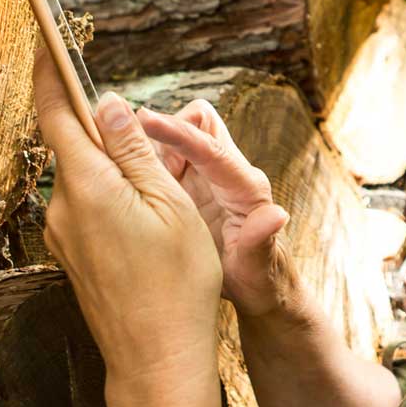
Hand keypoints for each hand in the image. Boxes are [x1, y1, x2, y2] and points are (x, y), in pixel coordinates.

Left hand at [32, 67, 223, 387]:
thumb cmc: (175, 282)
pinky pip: (87, 207)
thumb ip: (134, 150)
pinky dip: (113, 197)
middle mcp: (62, 207)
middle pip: (73, 145)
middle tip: (144, 127)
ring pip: (84, 179)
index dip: (48, 71)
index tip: (45, 36)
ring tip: (162, 189)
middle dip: (103, 128)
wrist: (156, 358)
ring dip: (115, 169)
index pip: (56, 112)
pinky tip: (148, 218)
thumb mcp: (169, 204)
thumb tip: (108, 104)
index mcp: (86, 185)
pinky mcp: (72, 256)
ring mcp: (63, 236)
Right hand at [137, 100, 292, 319]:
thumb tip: (276, 215)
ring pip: (178, 136)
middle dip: (165, 131)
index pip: (210, 147)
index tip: (144, 120)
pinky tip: (129, 184)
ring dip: (152, 148)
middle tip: (139, 167)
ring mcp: (206, 176)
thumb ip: (260, 240)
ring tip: (132, 180)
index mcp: (245, 186)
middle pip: (197, 122)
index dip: (177, 132)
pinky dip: (145, 162)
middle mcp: (226, 171)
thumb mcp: (257, 265)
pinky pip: (165, 158)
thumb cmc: (259, 277)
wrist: (256, 286)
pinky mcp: (189, 184)